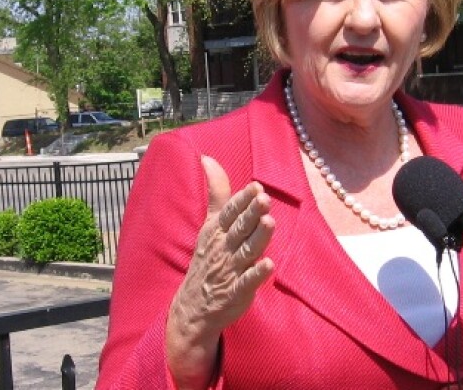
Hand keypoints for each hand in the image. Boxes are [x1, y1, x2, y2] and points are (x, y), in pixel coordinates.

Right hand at [165, 156, 274, 388]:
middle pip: (239, 228)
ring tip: (270, 222)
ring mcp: (230, 270)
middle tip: (265, 199)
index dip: (242, 200)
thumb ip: (217, 193)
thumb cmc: (208, 257)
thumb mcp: (209, 224)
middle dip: (251, 213)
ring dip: (258, 237)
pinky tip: (269, 264)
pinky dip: (257, 274)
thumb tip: (208, 158)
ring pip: (247, 251)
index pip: (229, 212)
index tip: (256, 187)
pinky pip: (247, 282)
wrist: (193, 305)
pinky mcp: (237, 292)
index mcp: (216, 230)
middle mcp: (223, 248)